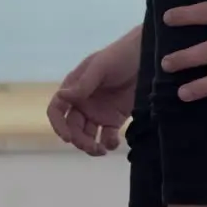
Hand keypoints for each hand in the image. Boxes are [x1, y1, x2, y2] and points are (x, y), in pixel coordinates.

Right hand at [47, 31, 139, 155]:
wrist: (148, 57)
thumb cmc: (120, 55)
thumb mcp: (100, 67)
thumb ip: (83, 84)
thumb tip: (62, 96)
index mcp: (74, 89)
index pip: (57, 110)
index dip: (58, 126)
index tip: (67, 138)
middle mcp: (83, 103)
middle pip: (72, 128)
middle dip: (79, 140)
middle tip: (92, 146)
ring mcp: (98, 112)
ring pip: (87, 136)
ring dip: (91, 146)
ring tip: (102, 150)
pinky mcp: (115, 119)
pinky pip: (106, 136)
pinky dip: (108, 143)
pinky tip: (114, 142)